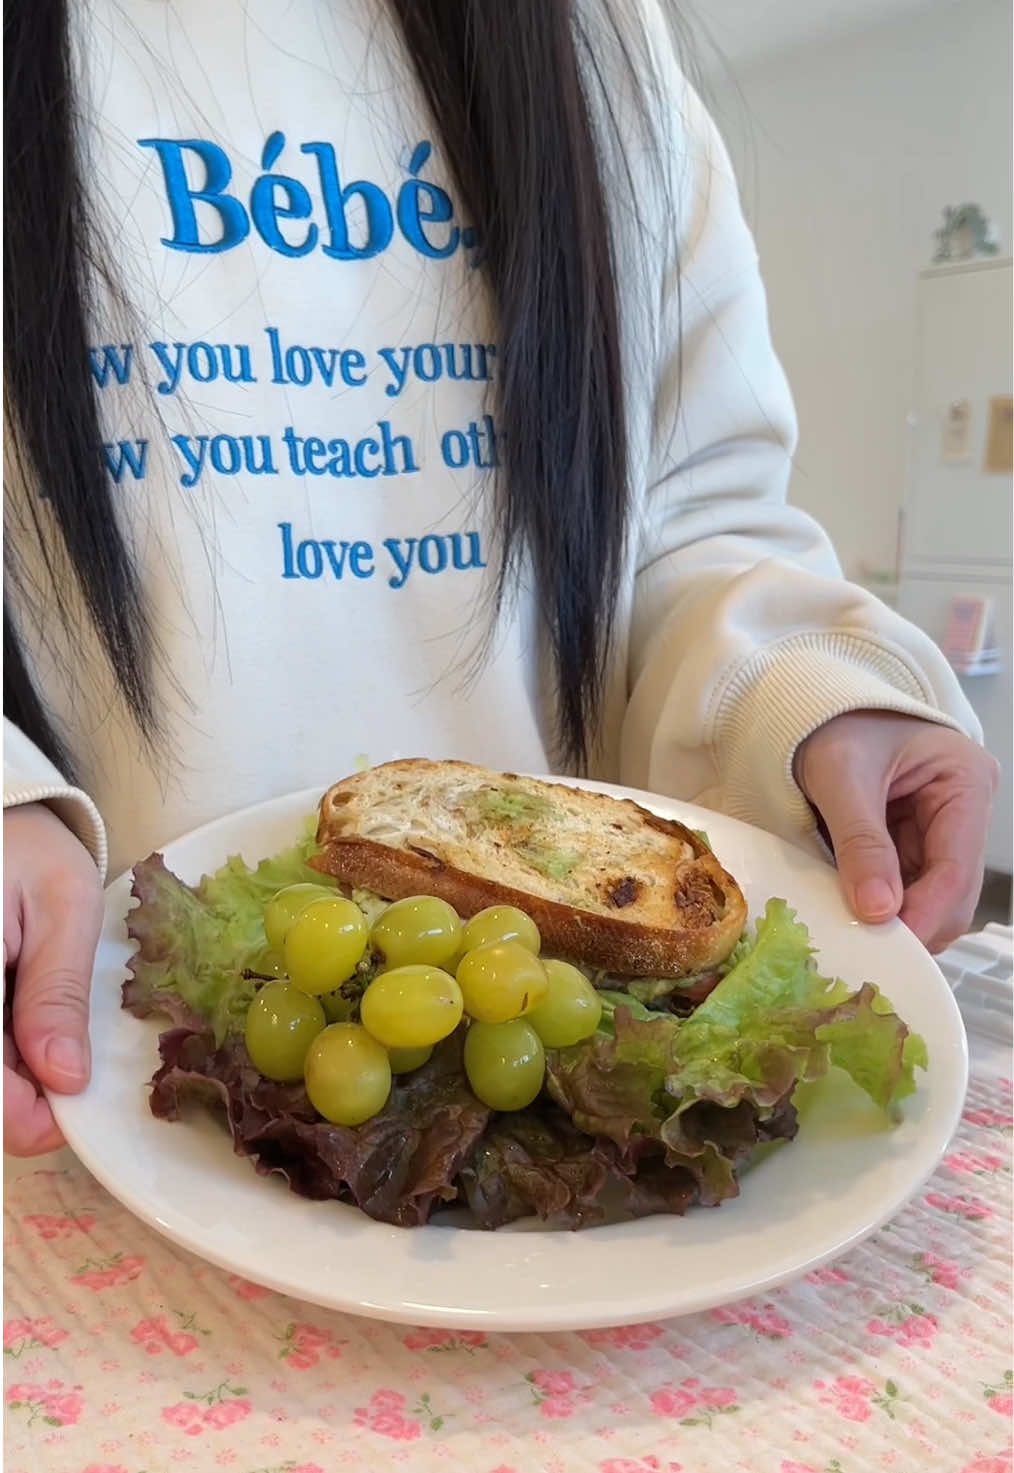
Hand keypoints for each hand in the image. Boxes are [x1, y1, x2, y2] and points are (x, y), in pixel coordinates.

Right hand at [4, 803, 102, 1154]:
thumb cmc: (24, 847)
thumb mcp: (61, 904)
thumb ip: (59, 992)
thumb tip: (65, 1079)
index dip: (25, 1117)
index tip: (69, 1107)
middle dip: (17, 1095)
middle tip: (61, 1058)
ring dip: (6, 1074)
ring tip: (37, 1028)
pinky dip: (1, 1052)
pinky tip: (15, 1019)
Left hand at [795, 711, 999, 952]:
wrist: (803, 710)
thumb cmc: (828, 723)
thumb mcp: (840, 777)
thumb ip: (860, 841)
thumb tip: (879, 912)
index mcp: (966, 781)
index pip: (957, 867)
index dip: (926, 913)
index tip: (890, 946)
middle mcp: (963, 812)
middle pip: (951, 893)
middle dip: (910, 921)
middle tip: (863, 946)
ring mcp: (937, 833)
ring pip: (926, 900)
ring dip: (890, 917)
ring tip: (849, 927)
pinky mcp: (908, 847)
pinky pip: (899, 891)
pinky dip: (875, 904)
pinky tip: (847, 909)